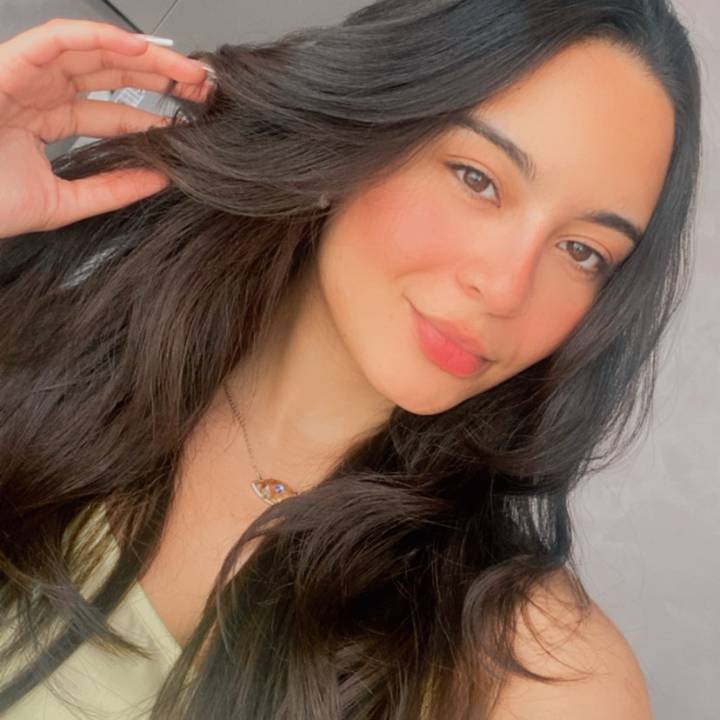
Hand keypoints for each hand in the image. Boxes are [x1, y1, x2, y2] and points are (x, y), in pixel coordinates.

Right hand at [0, 17, 212, 238]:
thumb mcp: (63, 202)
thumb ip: (110, 190)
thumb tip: (160, 180)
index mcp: (47, 120)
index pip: (111, 110)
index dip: (152, 112)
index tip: (189, 121)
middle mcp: (38, 91)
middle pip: (109, 74)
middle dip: (159, 78)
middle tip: (203, 89)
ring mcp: (24, 74)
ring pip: (92, 51)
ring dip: (143, 56)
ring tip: (187, 71)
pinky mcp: (8, 63)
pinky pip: (58, 40)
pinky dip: (99, 39)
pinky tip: (141, 50)